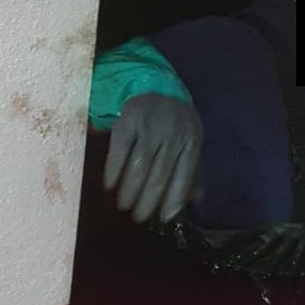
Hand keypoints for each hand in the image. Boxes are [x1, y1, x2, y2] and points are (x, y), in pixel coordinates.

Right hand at [103, 93, 202, 223]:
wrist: (156, 85)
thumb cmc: (175, 122)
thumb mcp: (190, 141)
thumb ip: (193, 169)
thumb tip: (194, 200)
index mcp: (191, 141)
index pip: (183, 177)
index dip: (173, 200)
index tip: (163, 218)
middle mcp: (172, 134)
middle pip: (159, 175)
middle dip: (147, 201)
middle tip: (138, 218)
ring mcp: (150, 126)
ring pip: (139, 166)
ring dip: (130, 190)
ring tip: (123, 206)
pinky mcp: (128, 119)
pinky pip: (119, 150)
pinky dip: (114, 169)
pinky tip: (109, 185)